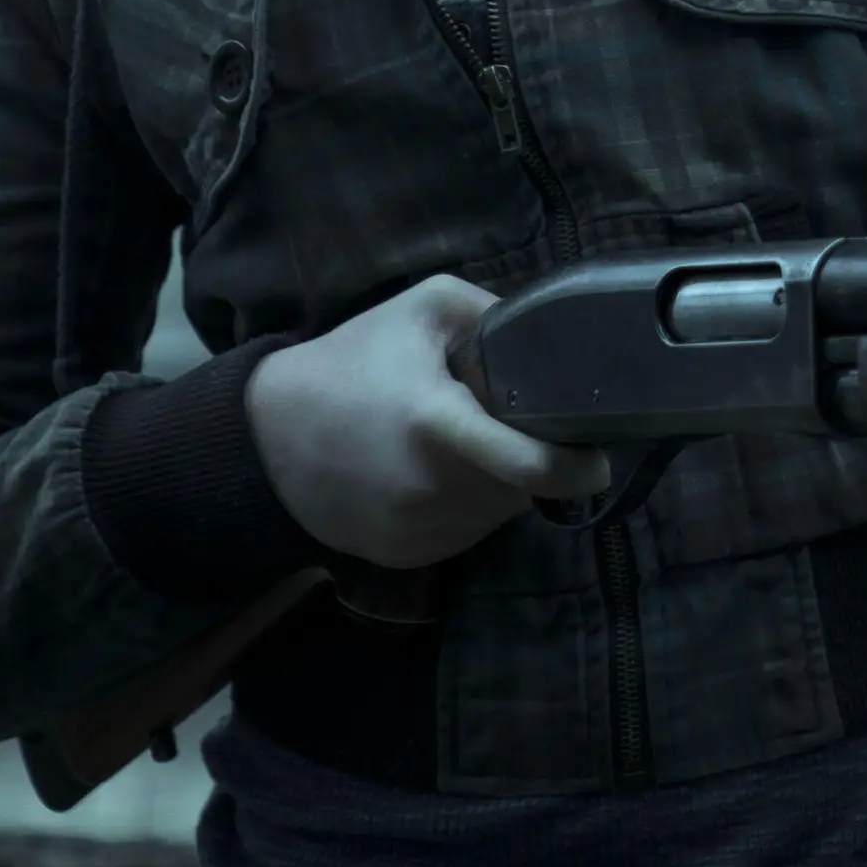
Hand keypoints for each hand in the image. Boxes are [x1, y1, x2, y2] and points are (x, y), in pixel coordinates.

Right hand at [245, 275, 611, 569]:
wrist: (266, 439)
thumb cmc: (349, 363)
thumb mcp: (422, 309)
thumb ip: (494, 315)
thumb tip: (555, 341)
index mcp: (438, 426)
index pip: (531, 466)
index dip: (577, 467)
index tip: (599, 460)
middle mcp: (433, 490)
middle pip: (521, 486)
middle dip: (532, 459)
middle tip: (507, 422)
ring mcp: (420, 531)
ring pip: (499, 513)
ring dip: (502, 483)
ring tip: (466, 443)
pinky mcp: (409, 556)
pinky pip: (467, 533)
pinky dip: (469, 506)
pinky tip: (436, 474)